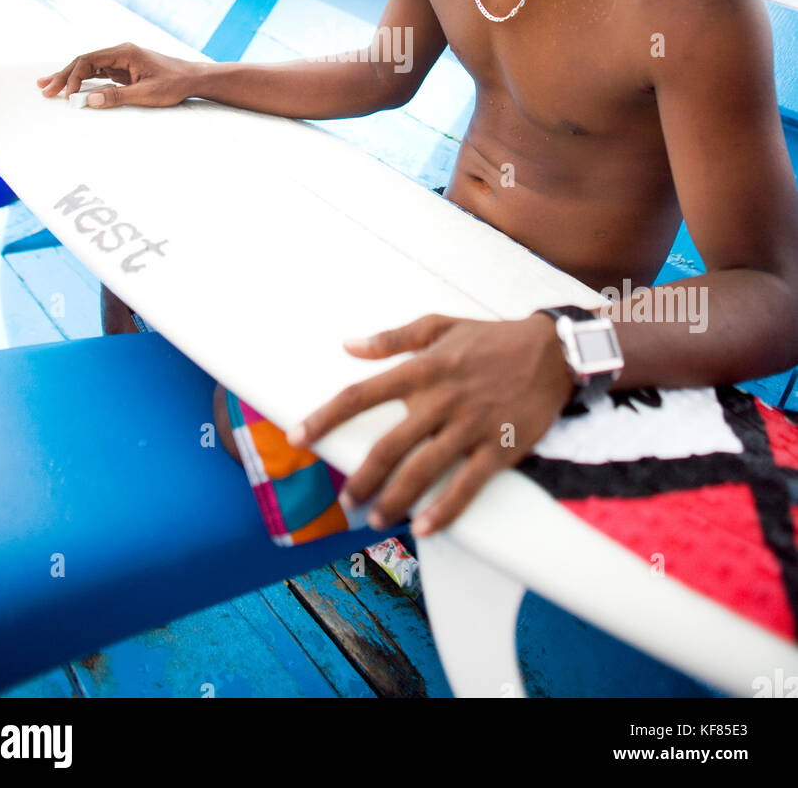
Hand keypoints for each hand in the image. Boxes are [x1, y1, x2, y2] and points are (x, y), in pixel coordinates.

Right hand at [37, 42, 200, 108]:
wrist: (193, 79)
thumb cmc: (174, 83)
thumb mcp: (146, 94)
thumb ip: (117, 96)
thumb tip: (90, 100)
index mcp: (124, 52)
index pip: (90, 61)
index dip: (73, 77)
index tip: (67, 95)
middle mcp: (120, 53)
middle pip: (85, 62)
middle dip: (63, 75)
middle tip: (44, 88)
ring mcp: (122, 60)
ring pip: (89, 67)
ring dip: (70, 77)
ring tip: (48, 86)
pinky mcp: (124, 69)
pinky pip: (98, 73)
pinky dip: (84, 80)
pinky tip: (71, 88)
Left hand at [287, 312, 572, 536]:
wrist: (552, 352)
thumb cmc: (491, 338)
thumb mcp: (440, 325)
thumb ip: (393, 338)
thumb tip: (350, 345)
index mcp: (423, 368)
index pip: (362, 394)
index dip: (326, 416)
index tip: (299, 437)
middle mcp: (441, 399)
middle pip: (389, 444)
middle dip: (361, 477)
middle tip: (345, 499)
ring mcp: (470, 426)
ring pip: (423, 470)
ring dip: (395, 499)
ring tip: (376, 518)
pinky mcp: (499, 447)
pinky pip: (467, 485)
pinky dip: (445, 510)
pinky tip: (425, 528)